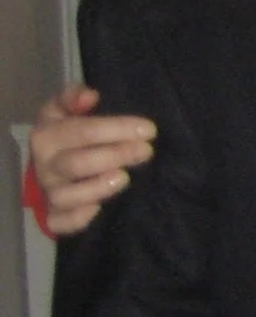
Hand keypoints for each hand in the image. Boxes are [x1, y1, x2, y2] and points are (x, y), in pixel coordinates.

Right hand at [30, 84, 154, 237]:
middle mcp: (46, 165)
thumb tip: (89, 95)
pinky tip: (97, 210)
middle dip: (115, 155)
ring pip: (67, 195)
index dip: (116, 128)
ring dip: (96, 188)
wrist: (49, 165)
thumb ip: (74, 97)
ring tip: (124, 177)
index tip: (149, 129)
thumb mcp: (65, 110)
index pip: (81, 131)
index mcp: (47, 136)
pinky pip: (60, 222)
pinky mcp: (55, 214)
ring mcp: (50, 191)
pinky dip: (76, 219)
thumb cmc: (67, 134)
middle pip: (77, 163)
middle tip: (146, 151)